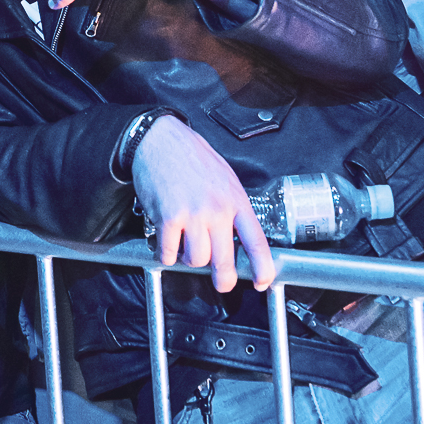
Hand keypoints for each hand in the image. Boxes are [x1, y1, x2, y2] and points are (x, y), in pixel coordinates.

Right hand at [132, 117, 274, 292]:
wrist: (161, 139)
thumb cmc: (193, 157)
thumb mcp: (226, 179)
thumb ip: (232, 208)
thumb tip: (237, 238)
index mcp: (236, 200)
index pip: (256, 242)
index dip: (263, 268)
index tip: (262, 281)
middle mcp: (216, 210)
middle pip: (223, 262)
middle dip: (223, 280)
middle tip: (221, 283)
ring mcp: (192, 215)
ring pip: (195, 260)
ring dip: (189, 259)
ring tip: (186, 244)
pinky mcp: (168, 218)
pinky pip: (169, 254)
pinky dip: (166, 254)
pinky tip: (167, 242)